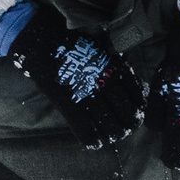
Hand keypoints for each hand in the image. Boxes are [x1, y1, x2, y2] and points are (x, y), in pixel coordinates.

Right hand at [7, 9, 144, 148]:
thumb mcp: (100, 45)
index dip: (139, 107)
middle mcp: (106, 82)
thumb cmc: (69, 38)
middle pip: (129, 115)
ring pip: (113, 127)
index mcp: (115, 67)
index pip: (138, 95)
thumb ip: (116, 62)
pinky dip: (93, 140)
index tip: (136, 111)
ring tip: (111, 135)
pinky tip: (95, 141)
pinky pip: (87, 132)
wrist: (39, 38)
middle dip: (130, 125)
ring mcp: (88, 94)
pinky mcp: (69, 105)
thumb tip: (133, 80)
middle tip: (125, 127)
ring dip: (114, 134)